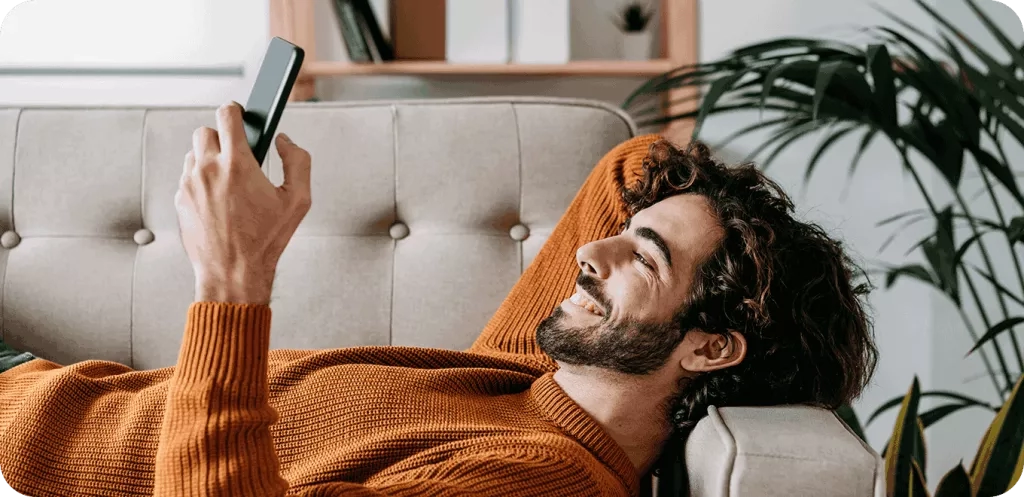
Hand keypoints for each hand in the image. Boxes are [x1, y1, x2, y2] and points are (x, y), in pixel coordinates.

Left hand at [175, 102, 311, 303]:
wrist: (233, 273)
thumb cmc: (266, 240)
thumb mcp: (298, 201)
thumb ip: (298, 162)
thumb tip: (285, 142)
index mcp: (237, 164)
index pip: (227, 115)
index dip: (235, 110)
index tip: (240, 114)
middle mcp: (208, 170)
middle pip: (206, 131)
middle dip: (222, 137)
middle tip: (238, 154)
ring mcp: (189, 185)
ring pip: (194, 154)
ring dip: (210, 160)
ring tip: (229, 181)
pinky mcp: (180, 200)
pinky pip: (188, 178)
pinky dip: (201, 181)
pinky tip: (219, 200)